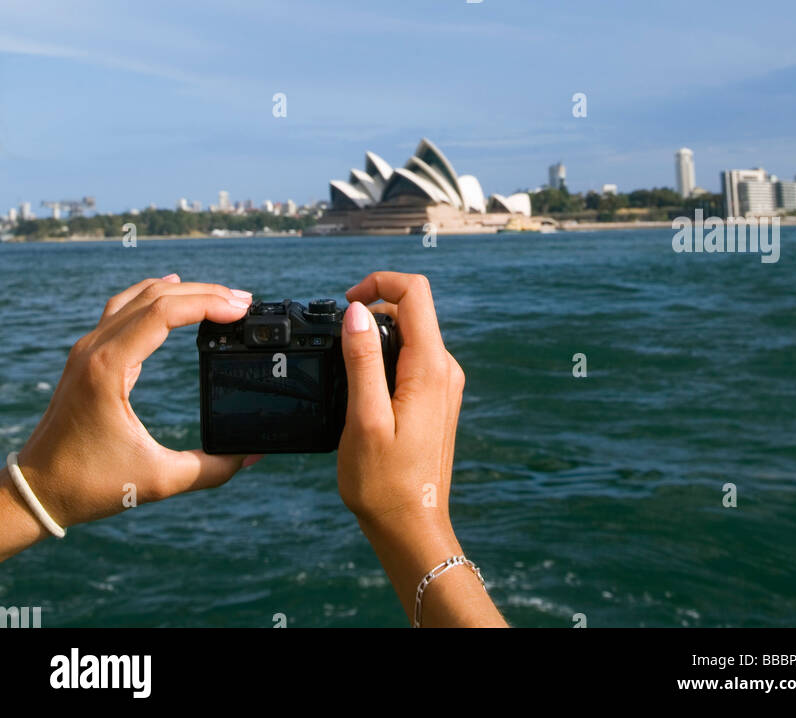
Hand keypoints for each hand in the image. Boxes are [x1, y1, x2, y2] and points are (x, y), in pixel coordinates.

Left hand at [12, 275, 256, 530]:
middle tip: (243, 302)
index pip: (163, 312)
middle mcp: (95, 348)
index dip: (207, 303)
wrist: (37, 490)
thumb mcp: (157, 481)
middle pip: (155, 297)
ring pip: (139, 296)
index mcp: (108, 368)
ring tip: (219, 297)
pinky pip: (123, 307)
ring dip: (181, 291)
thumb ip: (210, 469)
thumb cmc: (89, 485)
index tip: (240, 308)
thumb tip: (251, 455)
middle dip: (203, 293)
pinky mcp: (88, 355)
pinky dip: (153, 295)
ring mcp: (88, 348)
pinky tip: (172, 289)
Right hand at [337, 271, 505, 624]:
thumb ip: (361, 360)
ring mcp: (444, 384)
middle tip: (337, 339)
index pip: (415, 292)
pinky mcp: (436, 399)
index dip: (378, 283)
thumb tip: (356, 311)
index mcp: (429, 368)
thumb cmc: (384, 483)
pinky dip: (385, 357)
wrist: (412, 528)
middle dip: (373, 309)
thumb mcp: (363, 418)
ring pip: (411, 333)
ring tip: (345, 367)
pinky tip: (363, 388)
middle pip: (412, 310)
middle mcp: (444, 369)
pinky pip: (412, 358)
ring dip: (377, 335)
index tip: (346, 303)